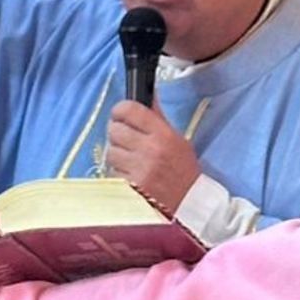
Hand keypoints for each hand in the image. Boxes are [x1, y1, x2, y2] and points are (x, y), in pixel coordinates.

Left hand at [106, 101, 201, 216]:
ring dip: (117, 155)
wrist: (189, 204)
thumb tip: (147, 94)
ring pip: (110, 151)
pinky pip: (112, 172)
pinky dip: (118, 172)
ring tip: (131, 160)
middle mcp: (150, 150)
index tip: (120, 115)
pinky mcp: (129, 187)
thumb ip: (157, 117)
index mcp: (163, 135)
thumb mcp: (177, 139)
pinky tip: (131, 175)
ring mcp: (138, 170)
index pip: (129, 110)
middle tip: (126, 140)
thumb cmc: (183, 170)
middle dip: (117, 134)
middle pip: (114, 129)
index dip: (120, 110)